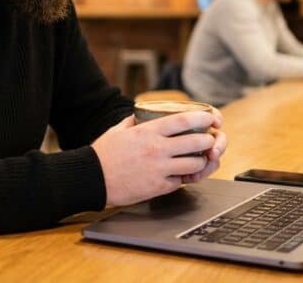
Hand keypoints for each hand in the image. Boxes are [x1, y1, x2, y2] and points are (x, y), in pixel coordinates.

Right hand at [91, 110, 225, 206]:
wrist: (92, 179)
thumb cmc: (103, 154)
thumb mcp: (119, 130)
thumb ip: (134, 121)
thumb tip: (143, 114)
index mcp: (148, 132)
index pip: (185, 120)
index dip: (203, 119)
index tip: (210, 119)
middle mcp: (157, 149)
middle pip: (197, 143)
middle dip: (209, 141)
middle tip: (208, 141)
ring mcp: (159, 169)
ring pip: (195, 164)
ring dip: (200, 162)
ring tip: (196, 159)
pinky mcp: (158, 187)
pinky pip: (180, 181)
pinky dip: (182, 178)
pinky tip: (178, 175)